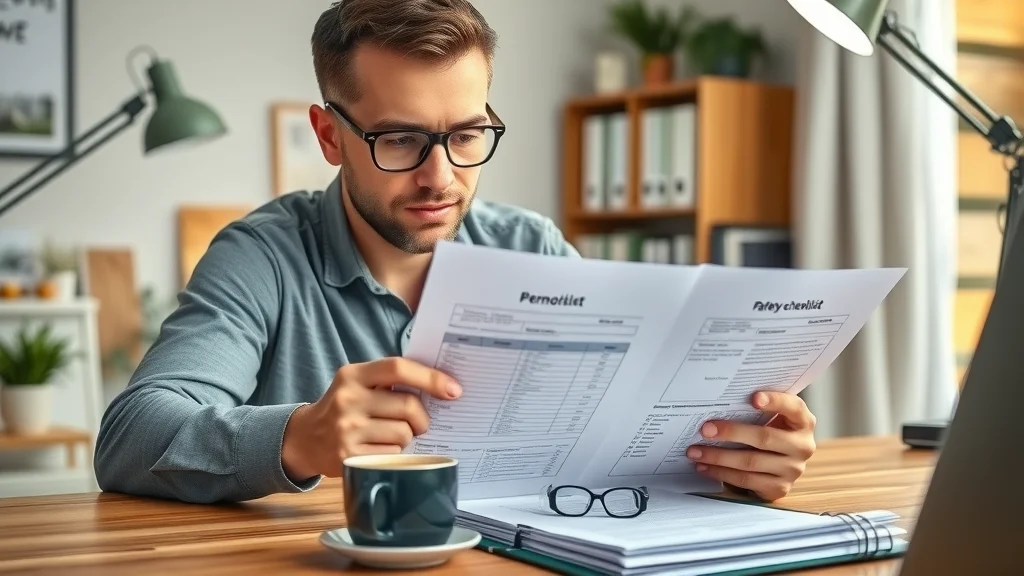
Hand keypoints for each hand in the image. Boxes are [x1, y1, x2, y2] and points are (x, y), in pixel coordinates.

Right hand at [280, 357, 461, 481]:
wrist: (304, 439)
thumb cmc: (344, 408)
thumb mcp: (358, 385)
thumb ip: (390, 381)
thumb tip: (442, 386)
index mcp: (353, 375)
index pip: (398, 368)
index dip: (430, 378)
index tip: (454, 390)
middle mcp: (347, 399)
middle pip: (408, 405)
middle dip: (421, 417)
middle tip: (419, 422)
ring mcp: (347, 429)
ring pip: (403, 433)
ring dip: (407, 436)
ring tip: (392, 435)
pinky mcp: (349, 456)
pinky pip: (392, 454)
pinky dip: (394, 452)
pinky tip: (379, 448)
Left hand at [687, 391, 815, 501]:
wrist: (780, 465)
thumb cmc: (770, 431)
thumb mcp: (772, 418)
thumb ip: (757, 409)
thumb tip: (718, 401)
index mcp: (804, 422)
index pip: (794, 407)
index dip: (775, 401)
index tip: (753, 398)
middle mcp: (802, 446)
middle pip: (765, 438)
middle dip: (731, 433)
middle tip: (705, 430)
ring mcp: (793, 470)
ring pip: (751, 462)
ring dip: (719, 457)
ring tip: (695, 451)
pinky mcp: (779, 488)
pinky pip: (746, 480)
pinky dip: (721, 473)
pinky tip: (704, 466)